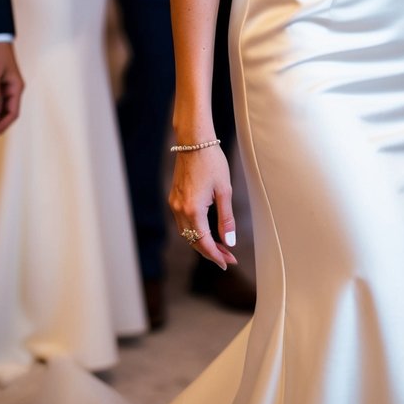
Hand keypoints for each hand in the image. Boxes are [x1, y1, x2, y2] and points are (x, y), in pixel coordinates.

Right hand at [169, 145, 237, 269]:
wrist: (195, 141)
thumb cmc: (212, 162)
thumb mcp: (225, 191)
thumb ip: (226, 219)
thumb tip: (229, 242)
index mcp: (193, 210)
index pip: (204, 242)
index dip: (216, 255)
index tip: (228, 263)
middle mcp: (179, 210)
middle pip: (193, 241)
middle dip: (211, 252)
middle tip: (228, 258)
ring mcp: (174, 204)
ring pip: (186, 233)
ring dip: (202, 242)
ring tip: (220, 247)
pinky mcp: (174, 197)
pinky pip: (182, 222)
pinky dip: (194, 231)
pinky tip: (207, 231)